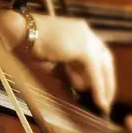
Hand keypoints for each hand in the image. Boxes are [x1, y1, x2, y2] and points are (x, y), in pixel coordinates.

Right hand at [0, 10, 115, 110]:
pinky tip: (99, 101)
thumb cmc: (30, 45)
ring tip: (100, 102)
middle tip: (107, 99)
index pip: (97, 51)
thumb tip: (81, 84)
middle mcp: (85, 31)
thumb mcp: (54, 58)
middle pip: (105, 57)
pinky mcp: (83, 48)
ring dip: (102, 85)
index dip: (100, 70)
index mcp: (78, 30)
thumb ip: (68, 69)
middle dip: (108, 80)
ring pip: (103, 66)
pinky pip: (95, 72)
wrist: (23, 32)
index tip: (98, 86)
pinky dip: (98, 88)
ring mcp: (86, 38)